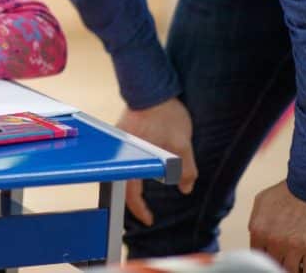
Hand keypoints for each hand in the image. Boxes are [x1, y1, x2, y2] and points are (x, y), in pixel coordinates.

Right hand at [115, 97, 197, 225]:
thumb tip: (185, 187)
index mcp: (132, 158)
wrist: (151, 85)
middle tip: (145, 209)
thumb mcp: (182, 145)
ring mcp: (120, 141)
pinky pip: (127, 157)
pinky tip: (146, 166)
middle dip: (133, 199)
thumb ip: (185, 169)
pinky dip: (135, 167)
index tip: (149, 219)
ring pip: (125, 169)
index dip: (139, 209)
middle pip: (123, 182)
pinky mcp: (123, 132)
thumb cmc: (165, 113)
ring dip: (134, 182)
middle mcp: (121, 152)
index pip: (130, 192)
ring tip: (147, 190)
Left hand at [249, 180, 305, 271]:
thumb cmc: (289, 189)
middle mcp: (273, 240)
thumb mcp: (263, 200)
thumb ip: (257, 219)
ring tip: (296, 270)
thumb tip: (256, 233)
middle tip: (283, 265)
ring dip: (293, 271)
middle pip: (273, 265)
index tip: (271, 261)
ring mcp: (293, 246)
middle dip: (278, 266)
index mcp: (258, 229)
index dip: (265, 260)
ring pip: (290, 271)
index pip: (257, 255)